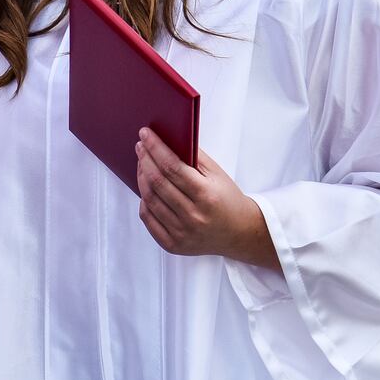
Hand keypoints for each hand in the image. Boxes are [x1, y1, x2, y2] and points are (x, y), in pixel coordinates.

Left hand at [135, 128, 278, 270]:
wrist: (239, 233)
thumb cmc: (227, 199)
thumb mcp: (217, 174)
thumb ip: (195, 156)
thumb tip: (168, 138)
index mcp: (206, 195)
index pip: (172, 167)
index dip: (155, 148)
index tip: (145, 134)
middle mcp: (193, 216)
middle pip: (158, 182)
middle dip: (145, 159)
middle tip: (140, 146)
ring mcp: (182, 233)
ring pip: (150, 199)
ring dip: (141, 177)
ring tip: (142, 163)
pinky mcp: (173, 245)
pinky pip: (148, 218)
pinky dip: (144, 201)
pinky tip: (146, 189)